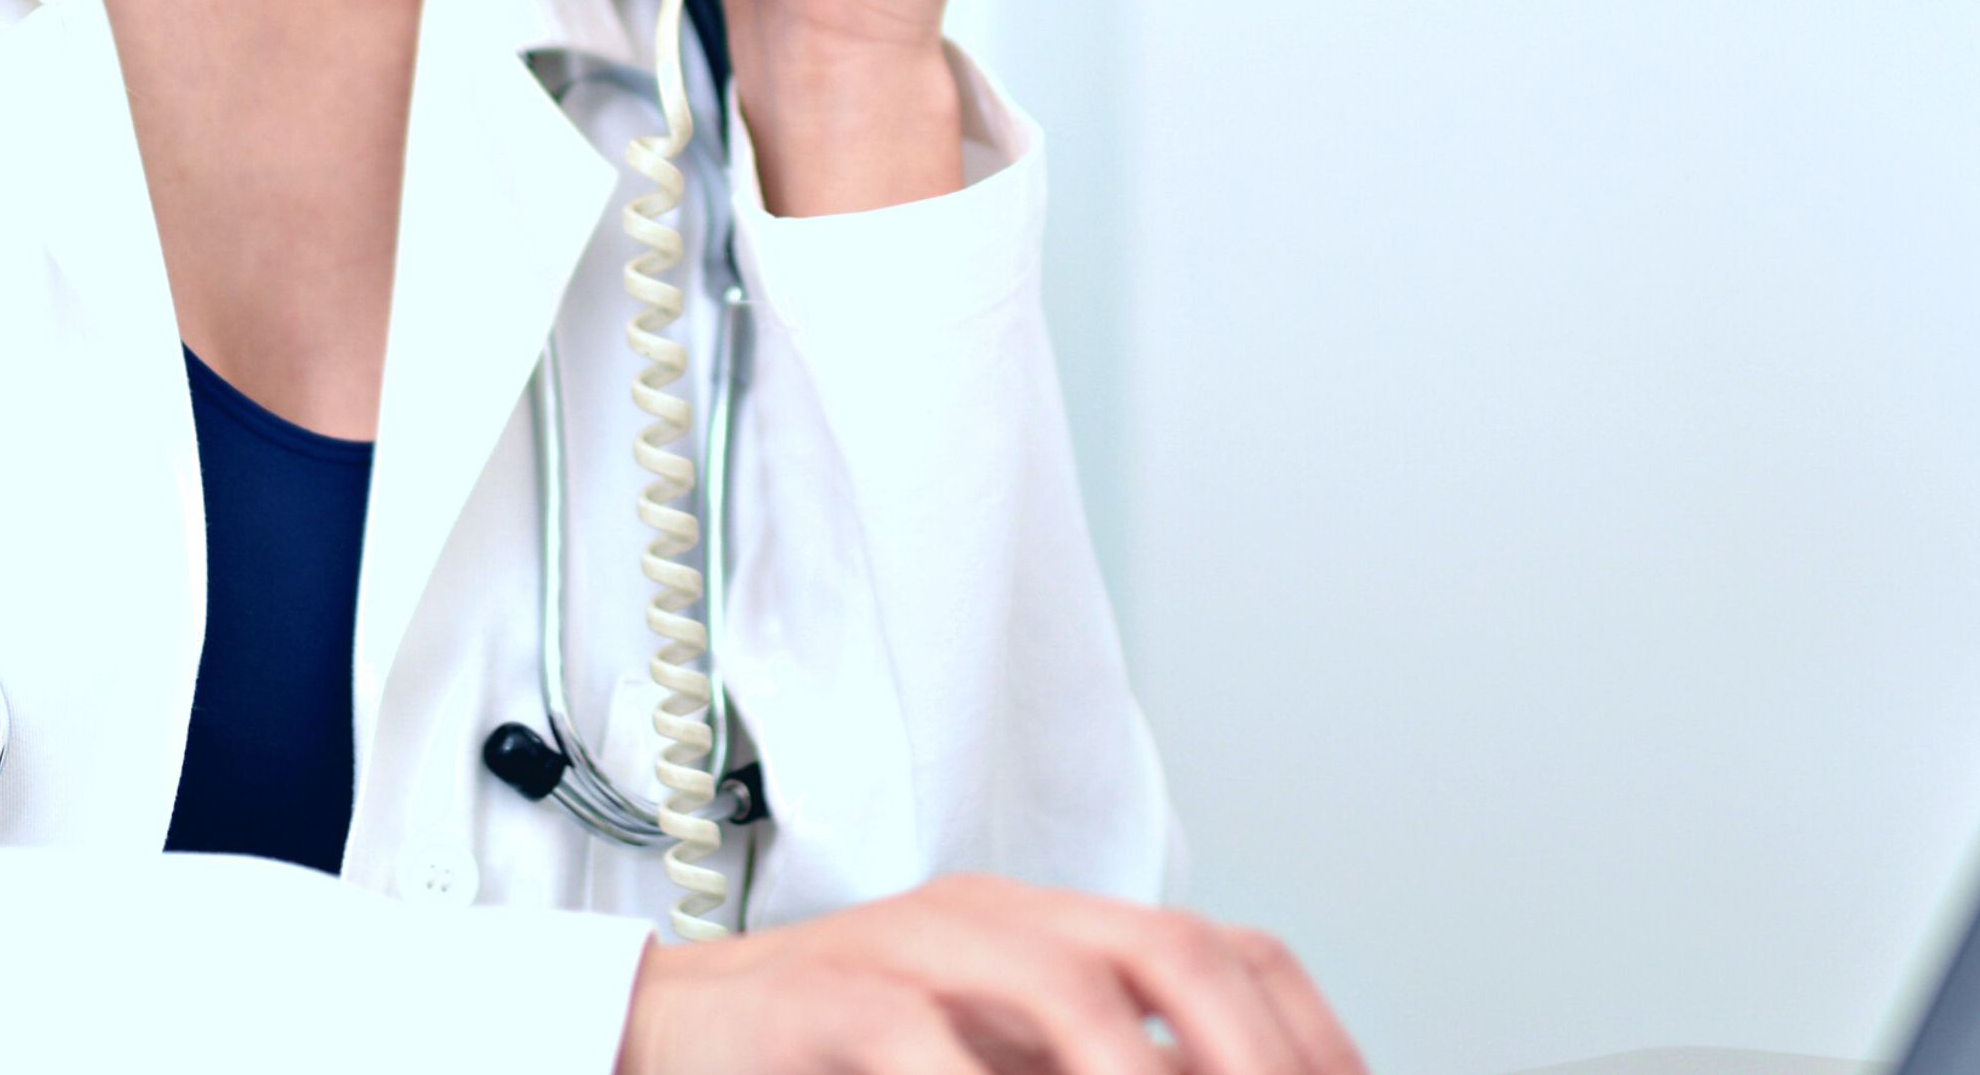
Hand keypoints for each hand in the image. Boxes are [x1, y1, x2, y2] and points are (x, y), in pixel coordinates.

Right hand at [613, 874, 1364, 1074]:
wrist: (676, 1025)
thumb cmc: (847, 1054)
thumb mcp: (993, 1051)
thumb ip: (1089, 1061)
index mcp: (1054, 924)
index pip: (1220, 947)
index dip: (1303, 1029)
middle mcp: (1004, 917)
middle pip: (1173, 952)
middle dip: (1251, 1050)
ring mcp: (923, 948)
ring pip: (1071, 994)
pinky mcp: (839, 1000)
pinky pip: (930, 1050)